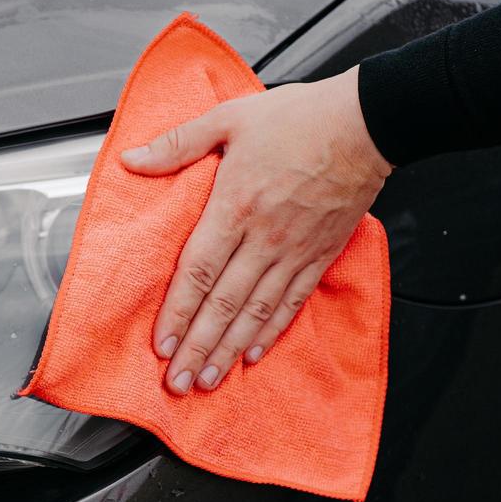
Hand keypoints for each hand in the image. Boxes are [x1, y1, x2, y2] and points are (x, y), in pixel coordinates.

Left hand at [119, 65, 391, 392]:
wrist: (368, 122)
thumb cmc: (301, 118)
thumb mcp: (229, 118)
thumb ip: (177, 144)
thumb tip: (132, 159)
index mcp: (234, 207)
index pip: (198, 272)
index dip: (178, 313)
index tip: (162, 345)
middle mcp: (263, 238)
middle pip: (223, 304)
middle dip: (198, 348)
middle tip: (178, 383)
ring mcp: (294, 250)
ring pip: (256, 312)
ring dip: (229, 350)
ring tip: (209, 379)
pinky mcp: (320, 254)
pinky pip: (292, 302)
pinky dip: (272, 332)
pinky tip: (254, 353)